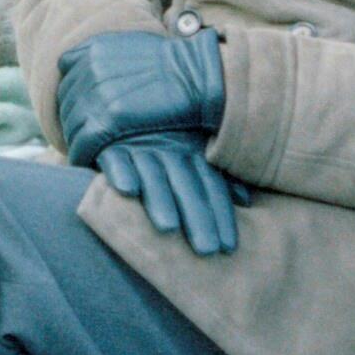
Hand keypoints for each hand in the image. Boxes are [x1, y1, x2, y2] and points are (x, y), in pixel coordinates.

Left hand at [57, 27, 226, 166]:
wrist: (197, 76)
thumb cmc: (173, 64)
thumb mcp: (132, 43)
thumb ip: (101, 52)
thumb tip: (70, 62)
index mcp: (94, 49)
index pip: (67, 81)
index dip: (74, 102)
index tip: (83, 115)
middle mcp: (89, 69)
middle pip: (66, 104)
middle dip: (73, 122)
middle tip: (84, 137)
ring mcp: (98, 94)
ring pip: (72, 125)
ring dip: (76, 140)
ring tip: (87, 151)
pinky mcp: (109, 120)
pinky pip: (83, 143)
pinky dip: (81, 154)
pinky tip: (87, 161)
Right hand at [99, 130, 246, 255]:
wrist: (116, 104)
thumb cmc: (159, 139)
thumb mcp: (188, 150)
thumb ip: (212, 175)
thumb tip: (245, 200)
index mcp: (191, 150)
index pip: (210, 184)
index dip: (220, 213)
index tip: (228, 247)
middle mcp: (168, 146)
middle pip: (185, 184)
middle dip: (197, 216)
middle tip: (207, 250)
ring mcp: (139, 144)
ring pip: (152, 173)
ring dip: (160, 198)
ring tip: (169, 227)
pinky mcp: (109, 142)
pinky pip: (115, 157)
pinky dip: (120, 171)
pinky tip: (127, 190)